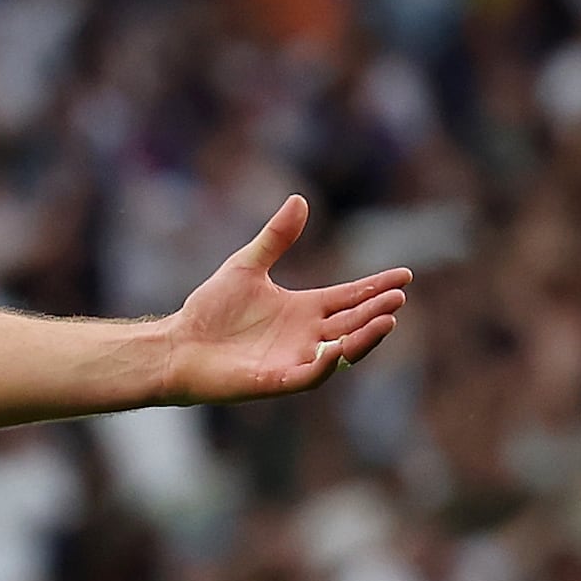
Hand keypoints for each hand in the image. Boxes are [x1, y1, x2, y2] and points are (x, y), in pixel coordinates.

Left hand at [157, 198, 412, 401]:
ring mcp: (294, 359)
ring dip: (365, 338)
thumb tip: (299, 199)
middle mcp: (306, 335)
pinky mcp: (276, 380)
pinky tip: (339, 348)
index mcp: (304, 309)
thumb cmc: (209, 310)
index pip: (351, 297)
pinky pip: (311, 376)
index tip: (405, 275)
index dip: (377, 287)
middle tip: (399, 297)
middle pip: (353, 322)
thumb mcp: (247, 266)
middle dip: (377, 310)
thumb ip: (275, 237)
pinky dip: (328, 364)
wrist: (175, 345)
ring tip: (387, 320)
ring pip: (342, 351)